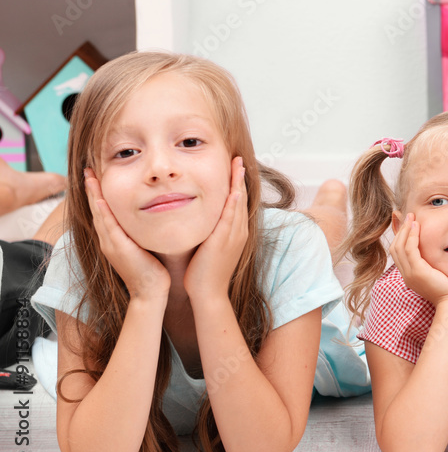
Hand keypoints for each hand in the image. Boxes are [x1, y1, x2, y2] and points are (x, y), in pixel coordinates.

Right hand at [84, 168, 169, 302]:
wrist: (151, 292)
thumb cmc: (152, 270)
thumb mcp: (143, 246)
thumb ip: (141, 232)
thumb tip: (149, 217)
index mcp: (113, 239)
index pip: (103, 211)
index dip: (98, 194)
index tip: (96, 176)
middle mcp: (108, 240)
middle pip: (96, 209)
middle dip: (92, 189)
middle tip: (88, 170)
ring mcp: (110, 244)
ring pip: (99, 214)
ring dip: (94, 194)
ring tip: (90, 176)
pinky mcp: (118, 248)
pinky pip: (108, 226)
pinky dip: (103, 212)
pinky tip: (100, 199)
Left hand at [184, 157, 247, 301]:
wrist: (208, 293)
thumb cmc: (205, 272)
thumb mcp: (211, 247)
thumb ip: (210, 231)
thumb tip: (201, 218)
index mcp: (236, 232)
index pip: (238, 202)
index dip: (237, 184)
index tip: (234, 167)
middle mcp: (239, 231)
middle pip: (241, 199)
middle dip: (240, 178)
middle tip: (238, 159)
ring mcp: (234, 236)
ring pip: (238, 204)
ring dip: (239, 184)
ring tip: (238, 166)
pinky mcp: (225, 241)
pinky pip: (231, 218)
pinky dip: (234, 203)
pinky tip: (235, 190)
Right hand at [390, 213, 447, 305]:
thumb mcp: (438, 271)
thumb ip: (433, 260)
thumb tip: (437, 247)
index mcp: (410, 275)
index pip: (398, 253)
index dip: (401, 236)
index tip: (408, 223)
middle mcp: (407, 275)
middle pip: (395, 248)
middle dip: (401, 230)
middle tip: (408, 216)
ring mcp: (410, 274)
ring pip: (399, 247)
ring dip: (405, 230)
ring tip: (412, 218)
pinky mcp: (418, 272)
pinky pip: (410, 250)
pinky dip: (411, 236)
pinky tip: (416, 227)